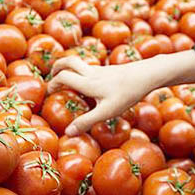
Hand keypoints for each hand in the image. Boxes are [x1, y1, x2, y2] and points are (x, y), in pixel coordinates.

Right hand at [47, 50, 194, 135]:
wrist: (147, 75)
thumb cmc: (127, 94)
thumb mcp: (107, 112)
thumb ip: (87, 122)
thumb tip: (68, 133)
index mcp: (87, 82)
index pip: (62, 77)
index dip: (52, 84)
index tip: (48, 93)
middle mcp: (92, 72)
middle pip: (69, 61)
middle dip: (57, 66)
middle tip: (52, 77)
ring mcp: (102, 70)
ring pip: (81, 63)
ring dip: (71, 68)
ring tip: (68, 81)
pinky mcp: (111, 70)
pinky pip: (92, 68)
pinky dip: (84, 73)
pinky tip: (91, 85)